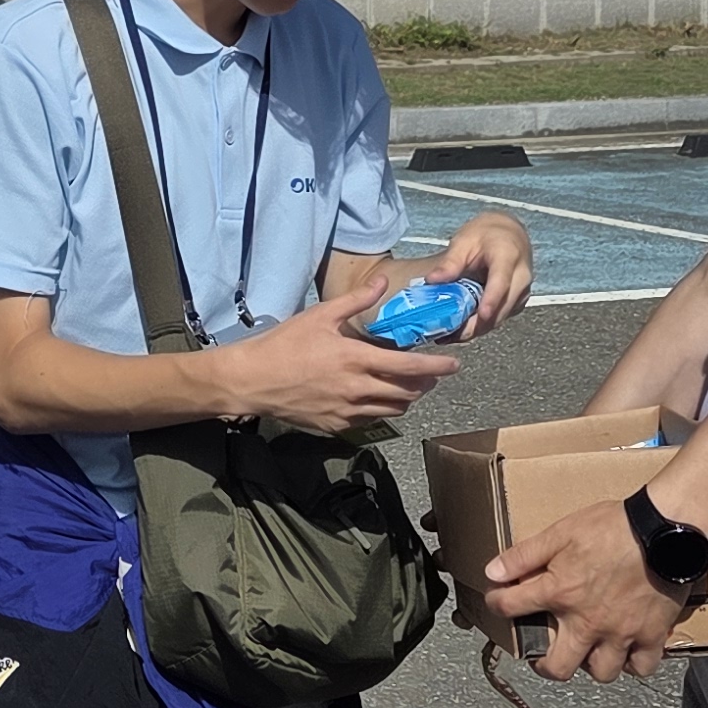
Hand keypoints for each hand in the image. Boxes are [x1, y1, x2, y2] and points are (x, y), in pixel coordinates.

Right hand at [221, 280, 456, 434]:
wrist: (252, 380)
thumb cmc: (284, 344)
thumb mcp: (320, 315)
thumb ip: (356, 300)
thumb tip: (383, 282)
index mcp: (356, 359)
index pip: (409, 367)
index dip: (437, 367)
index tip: (454, 364)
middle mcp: (357, 389)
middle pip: (407, 393)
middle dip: (425, 384)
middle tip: (431, 375)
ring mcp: (347, 411)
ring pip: (392, 409)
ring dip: (406, 398)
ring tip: (408, 386)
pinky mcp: (336, 425)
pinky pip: (370, 419)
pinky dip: (381, 409)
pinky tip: (376, 397)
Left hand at [418, 209, 536, 333]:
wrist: (508, 235)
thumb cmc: (485, 235)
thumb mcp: (464, 241)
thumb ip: (450, 262)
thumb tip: (432, 280)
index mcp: (508, 257)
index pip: (502, 282)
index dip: (492, 300)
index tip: (481, 315)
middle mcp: (521, 277)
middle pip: (502, 308)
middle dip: (476, 325)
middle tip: (448, 335)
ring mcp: (522, 292)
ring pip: (500, 318)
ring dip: (476, 329)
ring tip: (448, 336)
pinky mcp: (517, 302)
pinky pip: (499, 318)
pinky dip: (480, 326)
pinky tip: (459, 329)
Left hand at [485, 498, 698, 683]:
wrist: (663, 528)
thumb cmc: (614, 526)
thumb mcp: (561, 532)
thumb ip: (524, 555)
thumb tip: (492, 572)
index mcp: (560, 593)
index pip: (512, 608)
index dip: (497, 604)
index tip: (499, 601)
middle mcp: (587, 621)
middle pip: (558, 667)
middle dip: (546, 665)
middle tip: (547, 654)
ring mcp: (621, 632)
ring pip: (601, 672)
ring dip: (593, 664)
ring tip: (590, 650)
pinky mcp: (652, 634)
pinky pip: (641, 666)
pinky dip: (633, 662)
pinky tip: (627, 650)